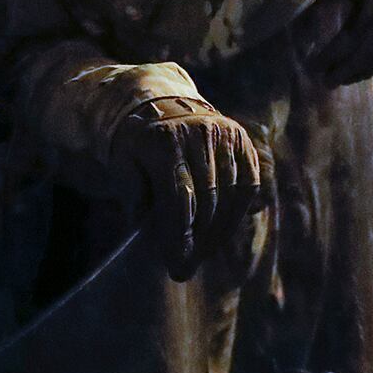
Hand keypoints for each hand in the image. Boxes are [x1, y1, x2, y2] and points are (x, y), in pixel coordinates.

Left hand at [115, 99, 270, 280]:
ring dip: (219, 232)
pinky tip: (223, 232)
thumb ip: (133, 192)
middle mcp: (200, 133)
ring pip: (230, 194)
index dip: (179, 234)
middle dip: (198, 240)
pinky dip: (239, 212)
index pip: (180, 197)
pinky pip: (248, 184)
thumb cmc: (139, 144)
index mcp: (166, 140)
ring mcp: (225, 134)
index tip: (174, 263)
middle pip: (208, 199)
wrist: (161, 105)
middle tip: (187, 267)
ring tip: (203, 254)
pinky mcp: (242, 139)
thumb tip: (146, 226)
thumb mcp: (124, 163)